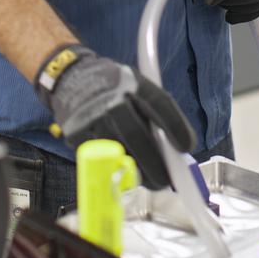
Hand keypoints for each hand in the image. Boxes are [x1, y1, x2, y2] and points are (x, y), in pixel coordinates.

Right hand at [35, 45, 193, 188]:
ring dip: (136, 172)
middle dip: (155, 163)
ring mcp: (90, 115)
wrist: (71, 78)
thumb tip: (176, 151)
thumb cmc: (114, 89)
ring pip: (117, 151)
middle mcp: (110, 97)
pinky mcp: (75, 132)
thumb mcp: (137, 88)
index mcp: (132, 82)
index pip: (158, 103)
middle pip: (136, 134)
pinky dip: (113, 169)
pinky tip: (122, 170)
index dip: (176, 127)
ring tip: (148, 180)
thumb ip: (155, 114)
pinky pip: (99, 158)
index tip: (187, 148)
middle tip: (166, 180)